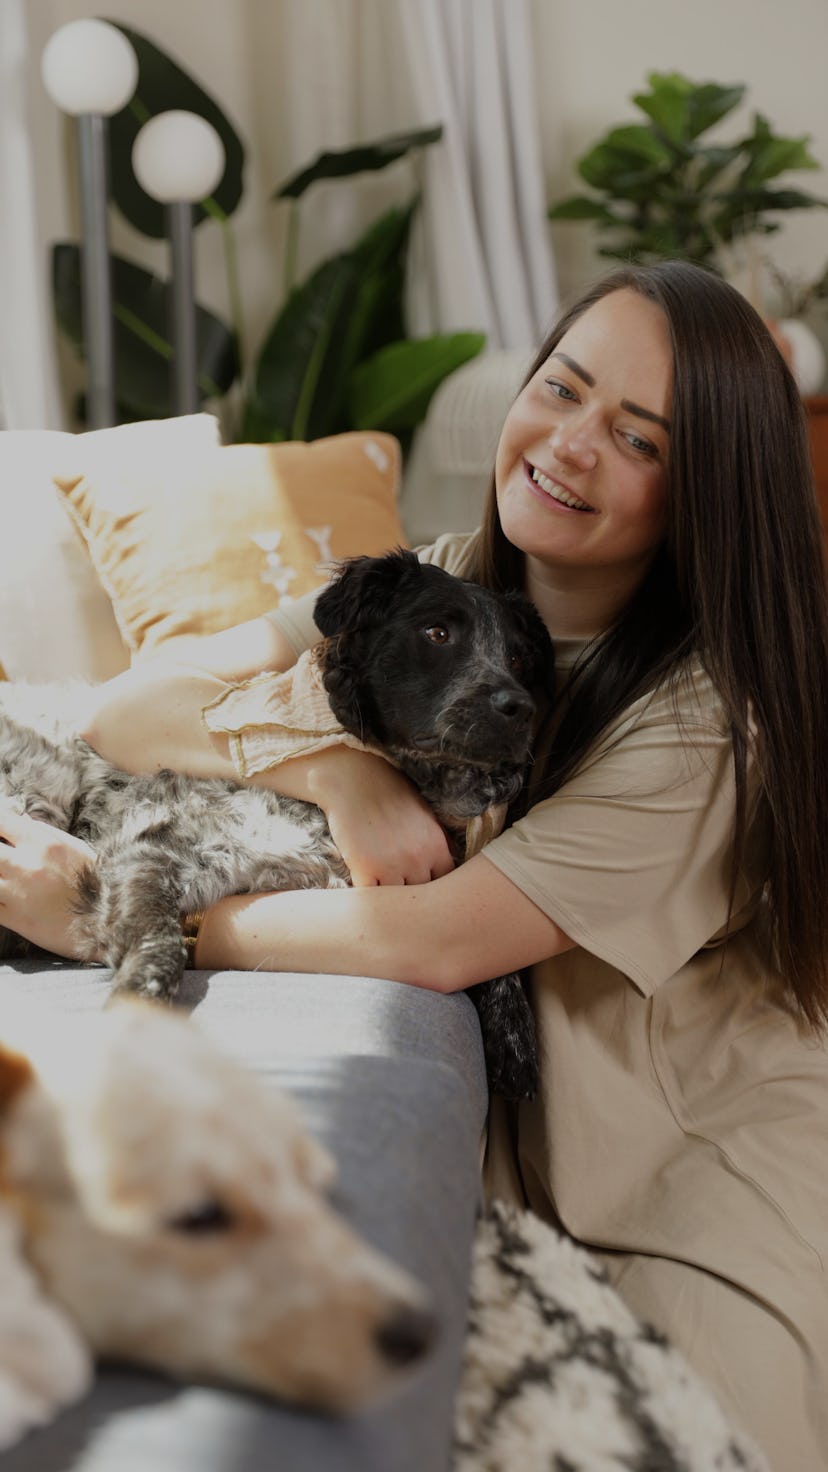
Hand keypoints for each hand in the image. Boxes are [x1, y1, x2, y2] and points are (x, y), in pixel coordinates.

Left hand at [0, 807, 96, 956]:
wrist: (109, 924)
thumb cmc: (97, 884)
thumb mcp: (78, 850)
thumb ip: (46, 832)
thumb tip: (21, 819)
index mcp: (46, 845)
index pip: (2, 822)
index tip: (0, 832)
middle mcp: (28, 867)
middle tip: (3, 858)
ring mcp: (17, 894)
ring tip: (4, 876)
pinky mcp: (14, 919)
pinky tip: (2, 893)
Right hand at [299, 747, 454, 886]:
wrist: (354, 779)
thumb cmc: (389, 793)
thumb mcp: (425, 815)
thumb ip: (437, 844)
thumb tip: (449, 865)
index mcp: (436, 845)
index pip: (446, 883)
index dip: (435, 890)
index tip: (425, 890)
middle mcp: (418, 858)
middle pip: (422, 896)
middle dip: (413, 897)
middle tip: (403, 897)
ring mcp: (391, 865)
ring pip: (397, 900)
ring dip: (390, 900)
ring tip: (384, 898)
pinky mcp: (364, 867)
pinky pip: (371, 897)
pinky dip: (368, 897)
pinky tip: (366, 889)